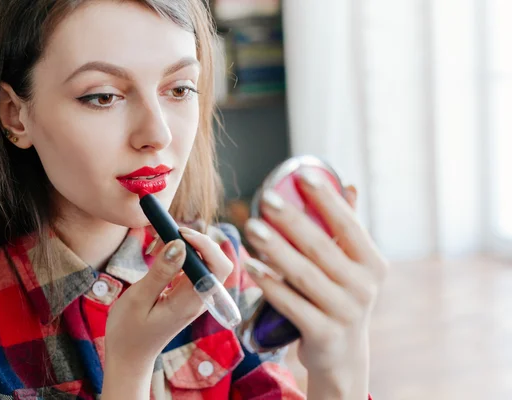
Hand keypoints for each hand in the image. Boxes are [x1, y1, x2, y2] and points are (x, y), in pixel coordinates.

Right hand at [104, 227, 233, 364]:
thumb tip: (179, 244)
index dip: (204, 243)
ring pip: (206, 261)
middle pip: (217, 261)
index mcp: (191, 302)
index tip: (178, 232)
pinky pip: (193, 268)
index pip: (217, 266)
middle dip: (198, 241)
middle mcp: (199, 299)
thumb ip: (160, 271)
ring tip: (158, 243)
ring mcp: (196, 297)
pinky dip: (180, 254)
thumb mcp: (138, 299)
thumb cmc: (129, 331)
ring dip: (187, 246)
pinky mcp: (188, 294)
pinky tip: (159, 254)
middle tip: (168, 233)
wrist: (129, 357)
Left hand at [243, 174, 387, 397]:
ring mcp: (345, 313)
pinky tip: (251, 265)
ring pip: (303, 274)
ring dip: (275, 249)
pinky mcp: (324, 334)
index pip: (349, 225)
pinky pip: (291, 304)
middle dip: (292, 220)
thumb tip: (346, 184)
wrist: (343, 356)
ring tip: (252, 226)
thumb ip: (347, 228)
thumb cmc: (341, 299)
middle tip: (266, 198)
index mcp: (373, 264)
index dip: (326, 199)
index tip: (303, 175)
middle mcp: (364, 288)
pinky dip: (269, 283)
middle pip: (322, 247)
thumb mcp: (352, 266)